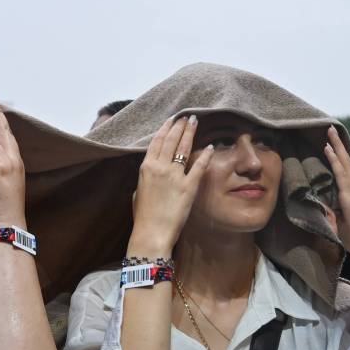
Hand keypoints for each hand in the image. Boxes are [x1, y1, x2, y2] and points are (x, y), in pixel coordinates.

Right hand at [128, 116, 213, 254]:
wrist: (151, 233)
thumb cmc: (143, 216)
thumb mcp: (138, 192)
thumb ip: (146, 178)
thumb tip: (152, 171)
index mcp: (146, 167)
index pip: (157, 141)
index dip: (166, 128)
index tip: (172, 120)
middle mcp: (159, 167)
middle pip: (171, 140)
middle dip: (180, 126)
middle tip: (188, 116)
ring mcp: (174, 176)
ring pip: (184, 148)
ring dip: (190, 133)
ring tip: (195, 122)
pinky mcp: (188, 187)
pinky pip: (199, 166)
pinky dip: (205, 155)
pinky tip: (210, 147)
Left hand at [323, 126, 349, 266]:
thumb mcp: (340, 221)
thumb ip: (332, 211)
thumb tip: (321, 206)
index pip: (344, 171)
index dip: (338, 157)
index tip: (331, 143)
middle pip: (345, 162)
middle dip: (338, 144)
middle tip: (330, 128)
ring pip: (343, 163)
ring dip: (336, 146)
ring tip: (328, 131)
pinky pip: (341, 174)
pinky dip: (334, 160)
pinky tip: (328, 149)